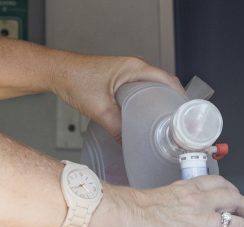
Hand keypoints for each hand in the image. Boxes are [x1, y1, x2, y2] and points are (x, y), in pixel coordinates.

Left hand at [50, 54, 184, 140]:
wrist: (57, 73)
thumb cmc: (75, 80)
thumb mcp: (99, 109)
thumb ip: (115, 127)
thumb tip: (128, 144)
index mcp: (134, 67)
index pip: (167, 79)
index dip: (179, 96)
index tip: (186, 112)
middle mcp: (134, 67)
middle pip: (163, 83)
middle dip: (171, 102)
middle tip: (176, 122)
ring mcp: (127, 72)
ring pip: (151, 87)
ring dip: (158, 101)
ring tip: (164, 121)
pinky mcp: (119, 78)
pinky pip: (140, 89)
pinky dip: (146, 101)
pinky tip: (144, 116)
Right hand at [83, 176, 243, 226]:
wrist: (127, 216)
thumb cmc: (135, 207)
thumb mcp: (159, 196)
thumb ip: (172, 200)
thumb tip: (168, 209)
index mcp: (190, 189)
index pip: (218, 183)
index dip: (231, 189)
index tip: (235, 195)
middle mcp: (201, 203)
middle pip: (235, 200)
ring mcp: (202, 224)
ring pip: (237, 226)